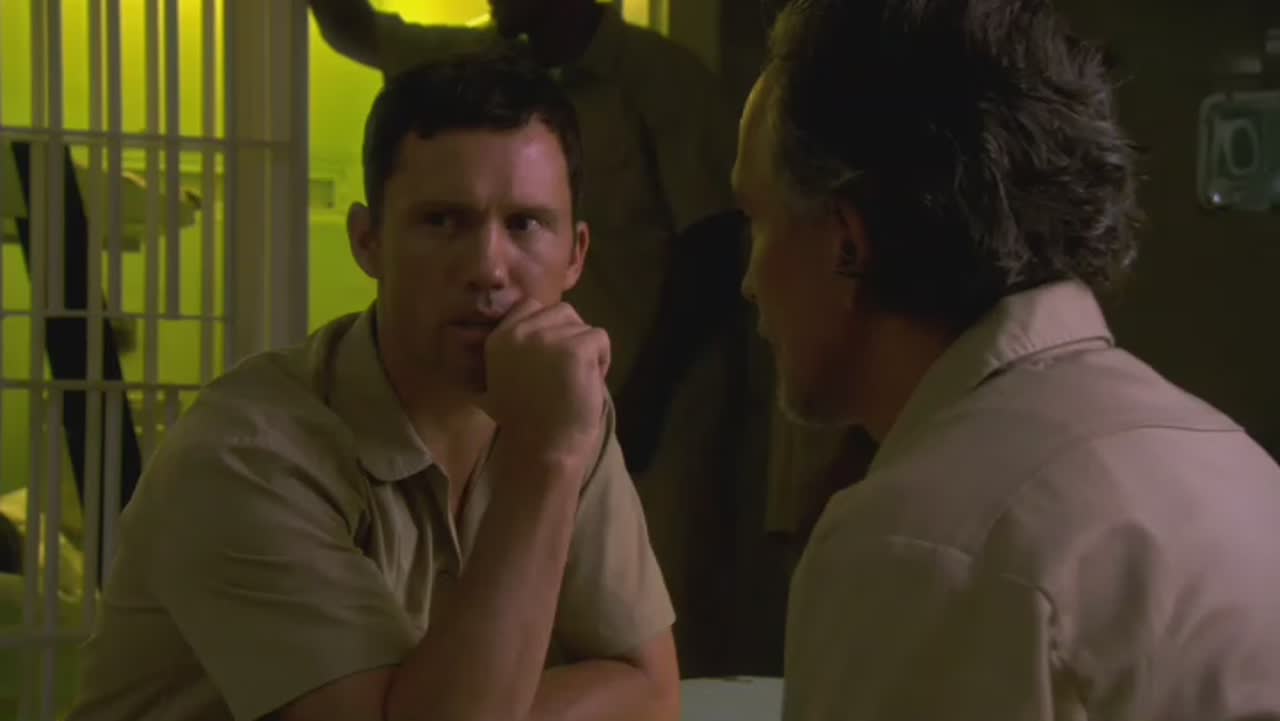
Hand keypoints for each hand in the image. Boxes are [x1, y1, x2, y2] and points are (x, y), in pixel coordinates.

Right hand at [481, 299, 610, 473]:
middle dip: (570, 338)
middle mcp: (520, 331)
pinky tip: (588, 384)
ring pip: (582, 326)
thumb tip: (540, 329)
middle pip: (561, 312)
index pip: (530, 305)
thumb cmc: (525, 424)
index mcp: (498, 338)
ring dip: (586, 350)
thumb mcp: (500, 379)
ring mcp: (548, 337)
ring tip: (576, 381)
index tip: (551, 359)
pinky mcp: (576, 348)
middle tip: (565, 374)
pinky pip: (600, 338)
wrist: (541, 449)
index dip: (549, 328)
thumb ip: (515, 350)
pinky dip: (602, 360)